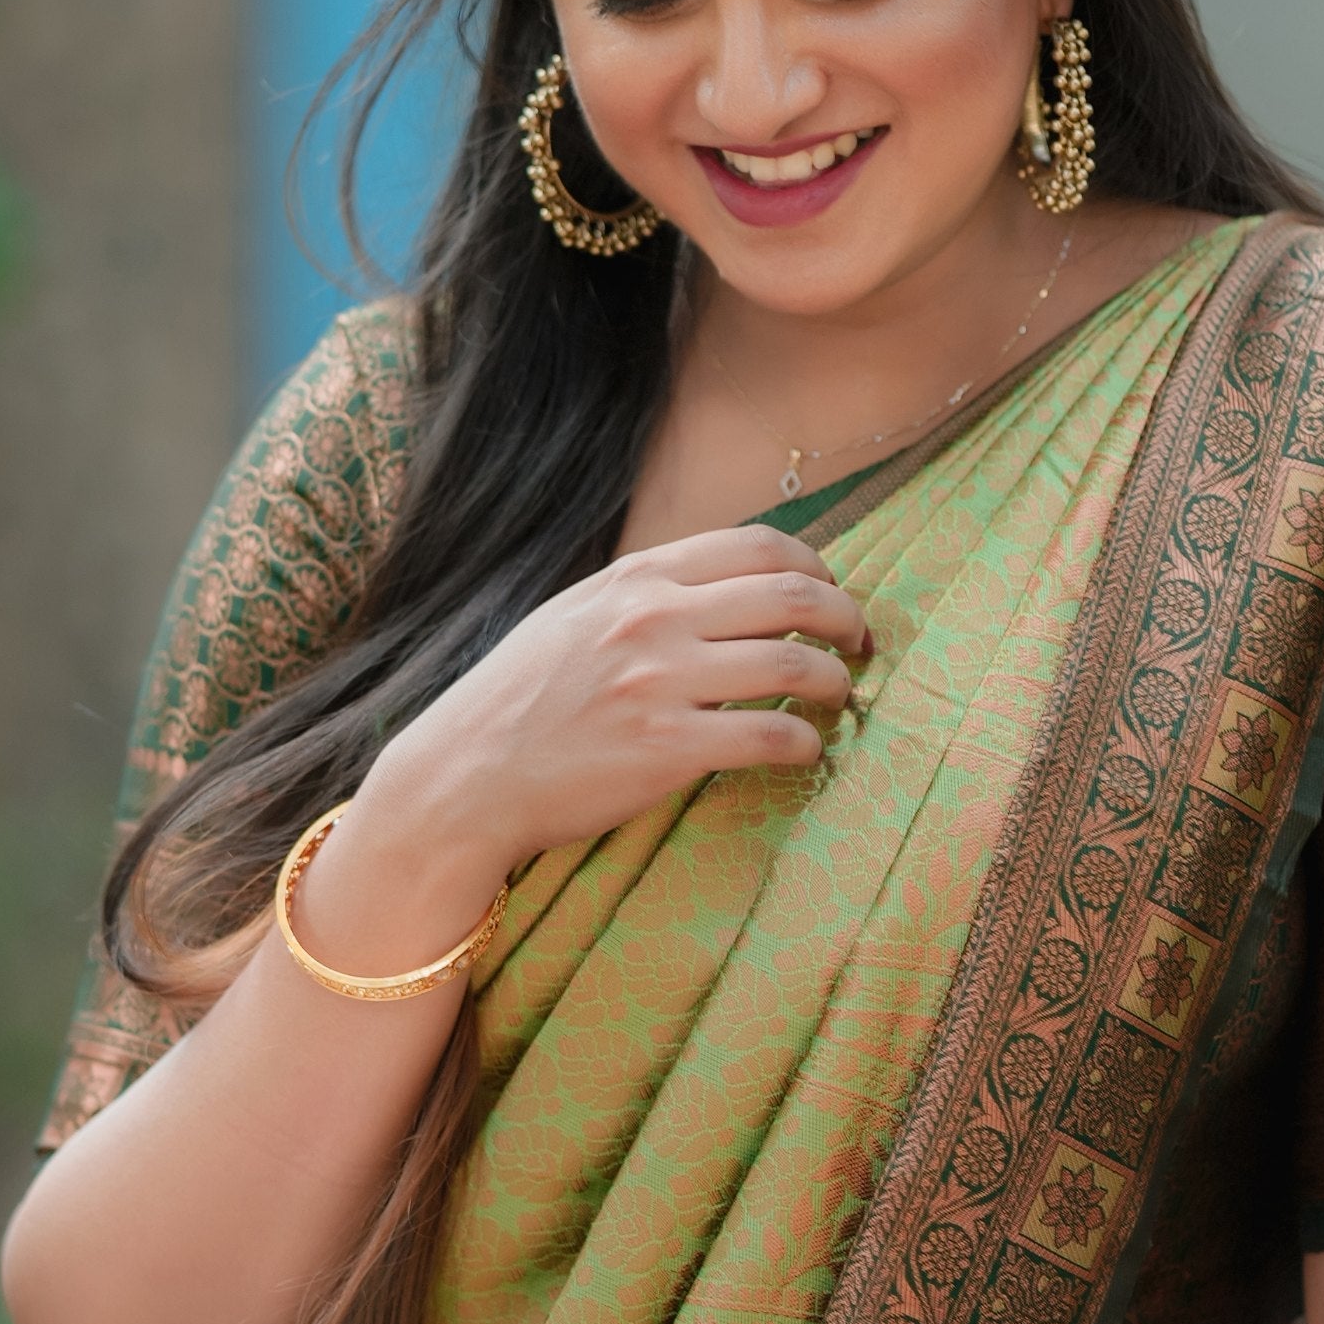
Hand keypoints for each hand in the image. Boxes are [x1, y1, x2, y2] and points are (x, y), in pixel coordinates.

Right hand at [354, 526, 868, 909]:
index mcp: (636, 578)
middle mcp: (653, 619)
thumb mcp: (575, 616)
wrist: (463, 777)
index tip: (832, 593)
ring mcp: (661, 683)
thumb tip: (726, 587)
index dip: (817, 568)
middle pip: (793, 598)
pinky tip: (805, 751)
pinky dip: (806, 744)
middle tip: (860, 643)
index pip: (760, 546)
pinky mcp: (667, 750)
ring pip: (794, 665)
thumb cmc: (520, 700)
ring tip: (841, 697)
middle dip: (846, 617)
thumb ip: (646, 594)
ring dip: (837, 682)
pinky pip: (770, 737)